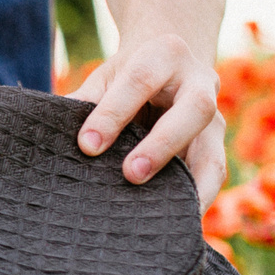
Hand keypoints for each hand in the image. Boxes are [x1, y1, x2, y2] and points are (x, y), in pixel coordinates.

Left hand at [67, 32, 225, 207]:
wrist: (170, 65)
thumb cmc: (128, 76)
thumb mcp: (107, 76)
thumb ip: (87, 100)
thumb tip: (58, 132)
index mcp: (165, 55)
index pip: (140, 80)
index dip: (113, 113)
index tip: (87, 145)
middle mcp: (200, 83)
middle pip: (194, 109)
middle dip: (163, 144)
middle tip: (131, 174)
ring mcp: (215, 118)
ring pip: (213, 151)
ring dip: (192, 185)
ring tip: (165, 215)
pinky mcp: (216, 147)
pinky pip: (213, 177)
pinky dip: (196, 199)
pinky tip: (175, 220)